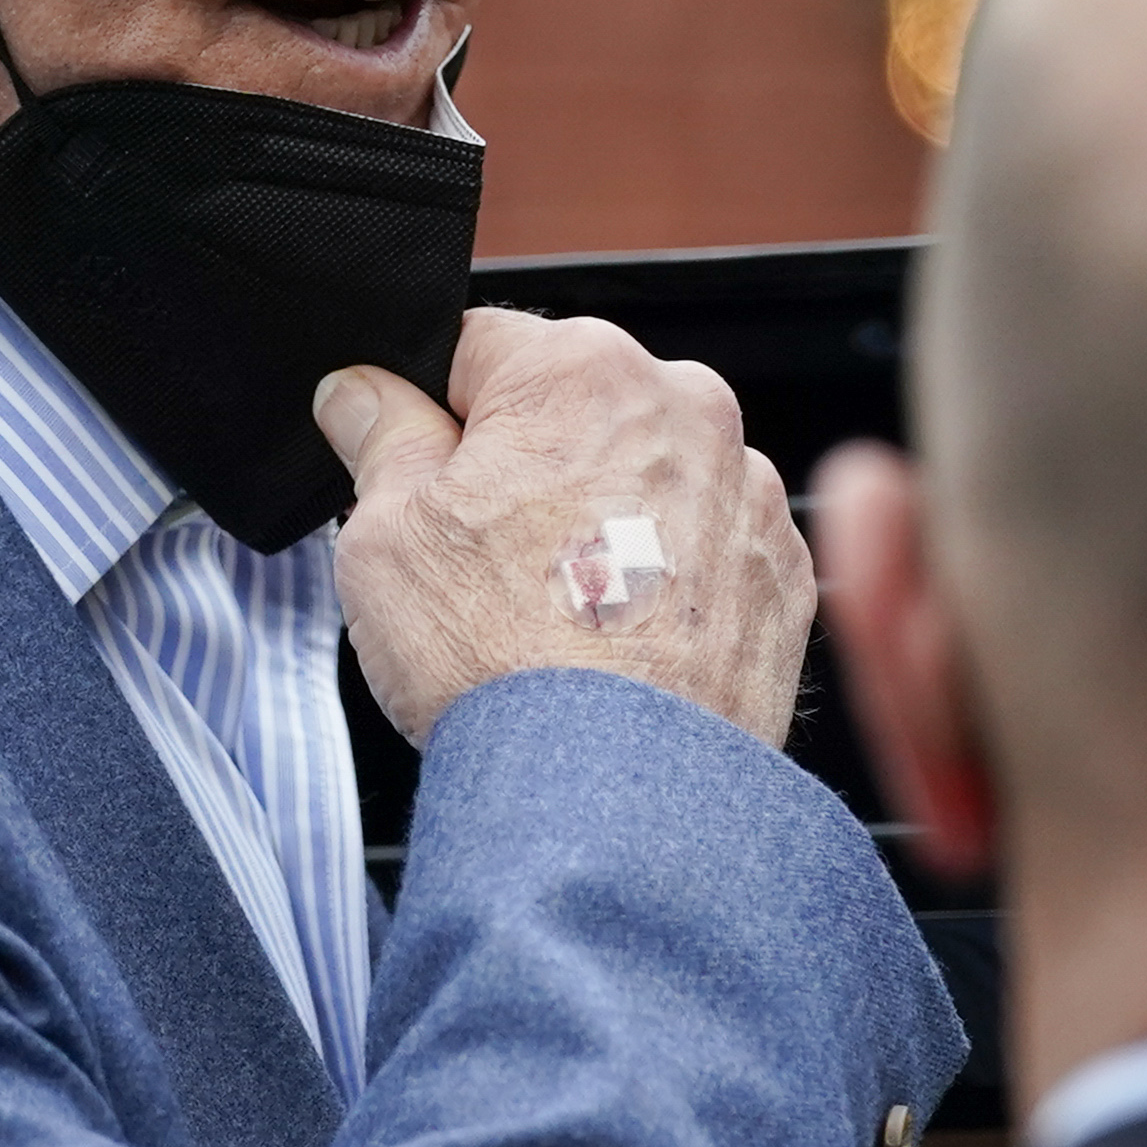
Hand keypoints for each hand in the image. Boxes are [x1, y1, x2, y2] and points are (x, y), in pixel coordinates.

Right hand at [313, 309, 813, 748]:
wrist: (615, 798)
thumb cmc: (503, 662)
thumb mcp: (383, 533)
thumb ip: (377, 435)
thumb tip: (362, 393)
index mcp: (579, 369)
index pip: (478, 348)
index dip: (431, 415)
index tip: (419, 476)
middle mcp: (685, 407)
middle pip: (574, 414)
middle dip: (527, 469)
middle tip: (483, 565)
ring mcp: (747, 492)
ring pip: (646, 480)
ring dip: (604, 524)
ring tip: (555, 619)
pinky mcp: (785, 574)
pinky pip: (707, 550)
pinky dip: (668, 583)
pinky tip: (620, 648)